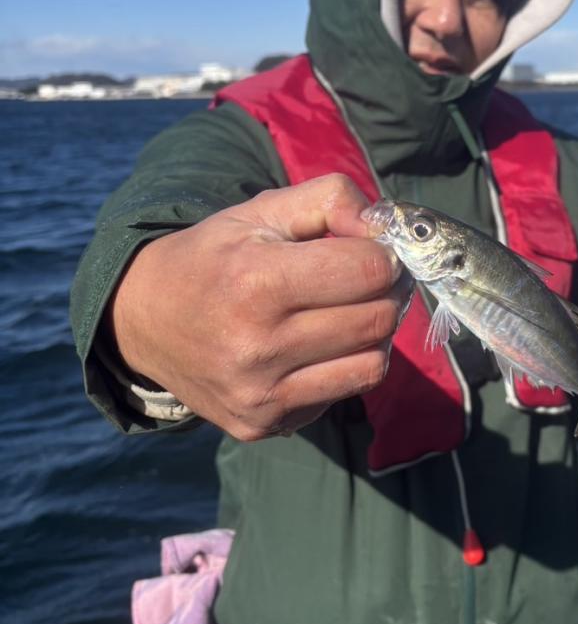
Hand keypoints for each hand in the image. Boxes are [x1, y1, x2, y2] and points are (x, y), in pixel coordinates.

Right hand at [108, 175, 410, 439]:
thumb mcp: (262, 211)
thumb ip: (330, 200)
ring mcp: (260, 393)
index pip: (369, 272)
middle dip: (387, 294)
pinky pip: (340, 395)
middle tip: (371, 281)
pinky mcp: (262, 424)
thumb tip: (382, 229)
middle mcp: (258, 344)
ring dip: (374, 336)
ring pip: (371, 366)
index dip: (384, 256)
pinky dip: (344, 368)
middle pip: (377, 320)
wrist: (143, 321)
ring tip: (350, 313)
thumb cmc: (214, 257)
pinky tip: (316, 347)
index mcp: (257, 280)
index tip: (372, 251)